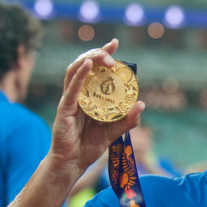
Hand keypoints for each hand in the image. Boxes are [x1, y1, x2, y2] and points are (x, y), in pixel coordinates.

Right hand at [50, 38, 144, 174]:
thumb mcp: (115, 131)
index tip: (116, 43)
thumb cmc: (90, 145)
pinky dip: (79, 75)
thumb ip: (128, 120)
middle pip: (85, 65)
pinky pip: (71, 89)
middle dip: (99, 54)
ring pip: (75, 71)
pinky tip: (87, 65)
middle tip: (113, 52)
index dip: (104, 54)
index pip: (96, 69)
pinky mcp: (64, 109)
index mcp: (90, 95)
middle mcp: (78, 93)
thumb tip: (142, 104)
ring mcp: (69, 99)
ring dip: (90, 60)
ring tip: (105, 57)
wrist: (74, 162)